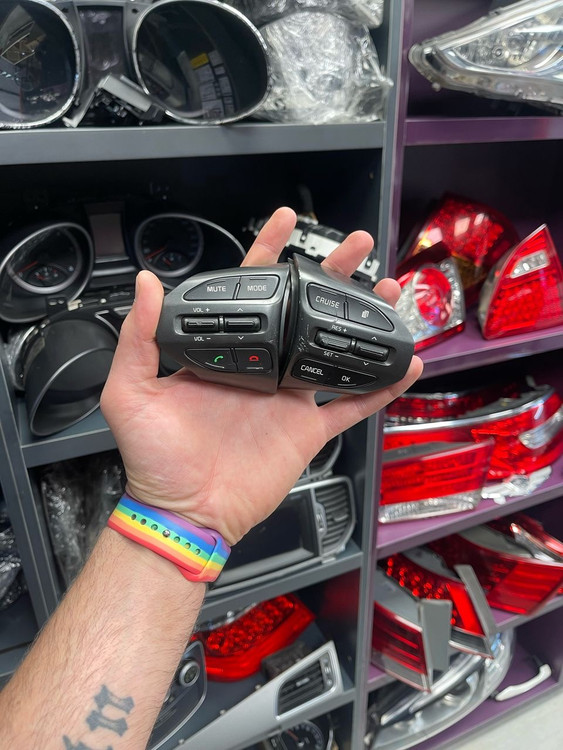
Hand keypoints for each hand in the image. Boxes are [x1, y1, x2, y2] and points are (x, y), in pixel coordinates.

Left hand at [101, 208, 422, 545]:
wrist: (185, 511)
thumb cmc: (155, 459)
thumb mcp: (132, 392)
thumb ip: (141, 336)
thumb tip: (148, 283)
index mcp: (226, 355)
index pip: (250, 293)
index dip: (267, 253)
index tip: (284, 221)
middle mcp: (261, 369)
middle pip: (303, 311)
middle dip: (331, 275)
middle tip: (357, 247)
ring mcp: (288, 399)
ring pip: (332, 350)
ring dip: (361, 321)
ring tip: (387, 295)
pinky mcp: (308, 430)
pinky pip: (352, 405)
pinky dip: (381, 388)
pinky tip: (404, 366)